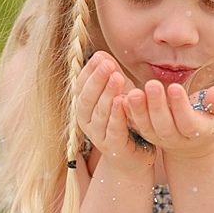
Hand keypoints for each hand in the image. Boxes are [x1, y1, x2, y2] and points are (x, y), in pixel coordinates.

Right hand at [76, 51, 155, 176]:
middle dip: (97, 80)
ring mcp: (98, 135)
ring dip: (107, 94)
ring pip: (99, 113)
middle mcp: (86, 121)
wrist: (132, 158)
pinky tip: (123, 102)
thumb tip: (101, 54)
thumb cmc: (124, 122)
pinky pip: (113, 129)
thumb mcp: (117, 95)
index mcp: (84, 106)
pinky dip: (117, 115)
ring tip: (117, 78)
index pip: (81, 85)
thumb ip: (110, 77)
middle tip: (108, 65)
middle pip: (87, 98)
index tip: (100, 56)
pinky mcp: (113, 146)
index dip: (90, 71)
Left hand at [123, 80, 213, 161]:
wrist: (192, 140)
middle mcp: (176, 138)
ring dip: (138, 110)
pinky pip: (135, 125)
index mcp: (198, 132)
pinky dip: (127, 114)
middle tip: (151, 84)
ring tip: (133, 92)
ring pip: (147, 128)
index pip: (188, 122)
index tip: (174, 87)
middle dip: (157, 106)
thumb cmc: (209, 118)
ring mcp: (159, 138)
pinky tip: (121, 98)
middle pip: (164, 126)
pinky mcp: (146, 134)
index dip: (180, 106)